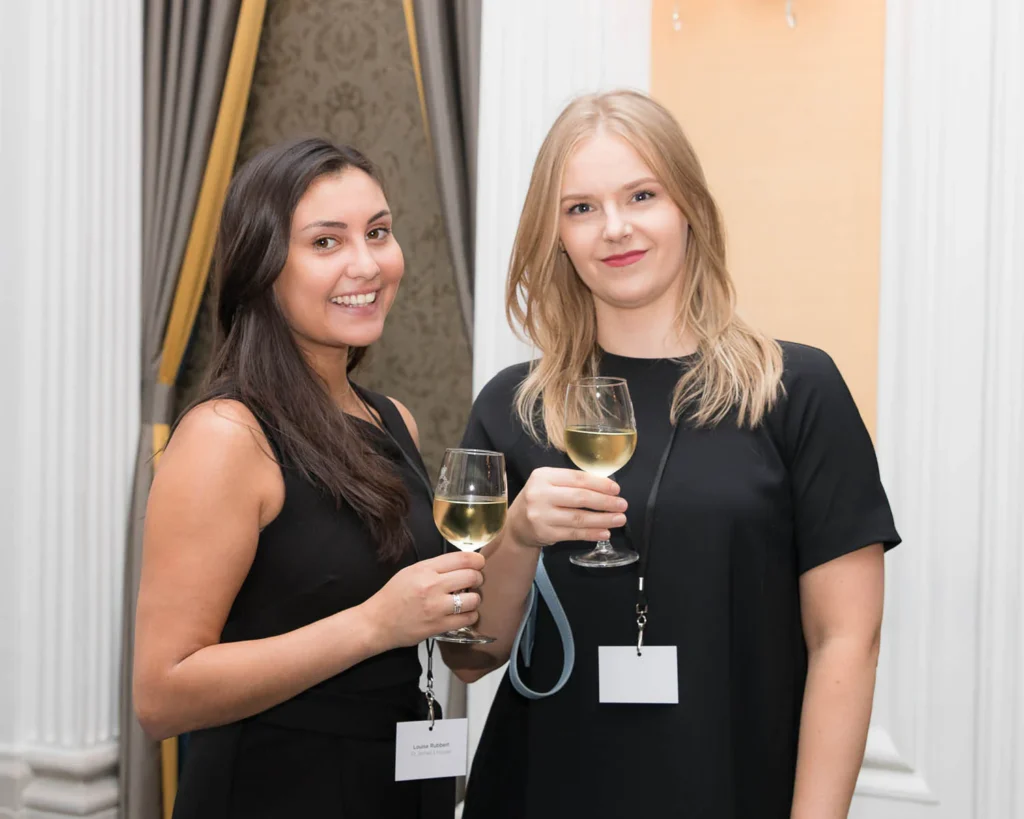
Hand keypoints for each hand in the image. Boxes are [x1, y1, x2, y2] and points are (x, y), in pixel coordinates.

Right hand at [365, 550, 485, 648]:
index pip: (462, 559)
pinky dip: (471, 615)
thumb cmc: (393, 596)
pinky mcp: (439, 626)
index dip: (477, 560)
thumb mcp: (411, 572)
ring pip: (473, 599)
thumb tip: (462, 564)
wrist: (377, 622)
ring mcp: (436, 607)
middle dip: (478, 578)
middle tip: (474, 582)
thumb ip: (436, 567)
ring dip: (474, 599)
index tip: (479, 563)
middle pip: (472, 576)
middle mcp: (432, 586)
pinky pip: (468, 619)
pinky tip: (464, 614)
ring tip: (467, 599)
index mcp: (425, 569)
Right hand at [508, 467, 627, 548]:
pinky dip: (592, 533)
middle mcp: (540, 494)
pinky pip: (574, 533)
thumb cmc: (539, 500)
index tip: (616, 489)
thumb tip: (606, 487)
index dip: (599, 484)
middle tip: (622, 505)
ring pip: (578, 518)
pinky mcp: (545, 533)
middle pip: (579, 497)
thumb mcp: (549, 484)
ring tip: (619, 519)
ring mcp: (541, 515)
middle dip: (605, 502)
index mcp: (543, 476)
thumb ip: (571, 483)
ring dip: (602, 519)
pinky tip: (605, 532)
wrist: (515, 525)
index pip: (577, 478)